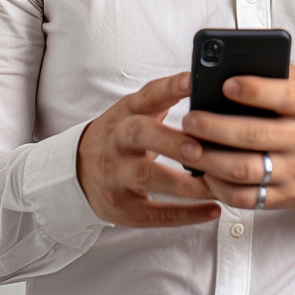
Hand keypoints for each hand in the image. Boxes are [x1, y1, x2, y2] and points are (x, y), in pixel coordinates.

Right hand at [76, 72, 221, 226]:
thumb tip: (207, 83)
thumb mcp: (134, 111)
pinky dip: (185, 214)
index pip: (147, 95)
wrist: (77, 171)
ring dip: (184, 183)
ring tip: (217, 185)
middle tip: (199, 147)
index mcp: (126, 113)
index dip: (171, 87)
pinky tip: (213, 210)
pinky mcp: (122, 207)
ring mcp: (117, 176)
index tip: (194, 80)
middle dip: (171, 140)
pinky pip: (154, 213)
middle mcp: (118, 141)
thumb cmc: (120, 136)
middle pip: (140, 134)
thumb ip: (165, 97)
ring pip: (147, 177)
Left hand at [178, 67, 294, 210]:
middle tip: (190, 119)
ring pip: (246, 170)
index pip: (283, 95)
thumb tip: (232, 59)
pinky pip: (248, 198)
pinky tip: (205, 174)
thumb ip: (276, 73)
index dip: (253, 90)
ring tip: (188, 147)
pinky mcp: (287, 196)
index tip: (226, 83)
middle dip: (214, 127)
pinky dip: (221, 188)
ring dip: (210, 160)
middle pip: (253, 135)